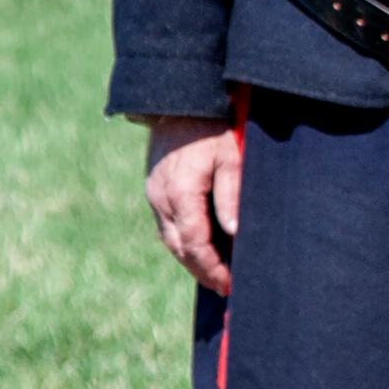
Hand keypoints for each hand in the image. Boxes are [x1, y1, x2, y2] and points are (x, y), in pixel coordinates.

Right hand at [139, 117, 241, 292]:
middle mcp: (161, 198)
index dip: (211, 268)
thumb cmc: (212, 127)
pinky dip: (182, 240)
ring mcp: (154, 194)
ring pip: (169, 238)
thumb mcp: (231, 156)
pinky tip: (198, 247)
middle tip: (223, 287)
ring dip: (190, 258)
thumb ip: (231, 194)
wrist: (179, 100)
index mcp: (181, 193)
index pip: (194, 243)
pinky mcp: (154, 188)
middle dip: (201, 270)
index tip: (229, 284)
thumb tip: (234, 232)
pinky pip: (166, 224)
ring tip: (214, 274)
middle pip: (178, 247)